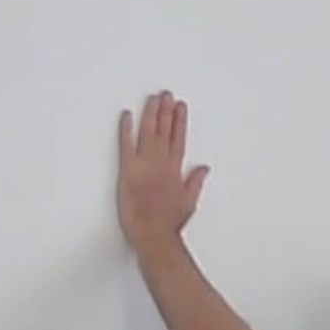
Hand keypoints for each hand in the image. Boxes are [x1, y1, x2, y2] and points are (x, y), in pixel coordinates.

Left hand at [115, 91, 209, 248]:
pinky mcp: (127, 171)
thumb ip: (194, 181)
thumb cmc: (169, 224)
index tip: (180, 106)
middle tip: (165, 94)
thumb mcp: (189, 202)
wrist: (153, 236)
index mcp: (175, 170)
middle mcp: (160, 163)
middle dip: (165, 111)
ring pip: (148, 132)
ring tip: (152, 98)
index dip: (179, 120)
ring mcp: (144, 165)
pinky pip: (126, 145)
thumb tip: (203, 168)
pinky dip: (126, 129)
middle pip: (163, 130)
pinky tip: (127, 115)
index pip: (179, 138)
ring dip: (150, 113)